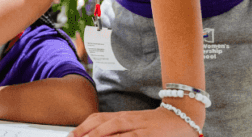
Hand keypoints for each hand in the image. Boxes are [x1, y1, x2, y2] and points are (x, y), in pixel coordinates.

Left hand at [68, 107, 199, 136]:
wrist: (181, 116)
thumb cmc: (154, 124)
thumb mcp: (133, 124)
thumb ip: (116, 129)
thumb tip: (95, 134)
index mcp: (121, 116)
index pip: (96, 119)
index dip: (81, 127)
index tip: (70, 136)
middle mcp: (126, 119)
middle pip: (100, 124)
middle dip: (84, 133)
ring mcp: (137, 127)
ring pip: (112, 130)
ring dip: (97, 136)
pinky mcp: (147, 135)